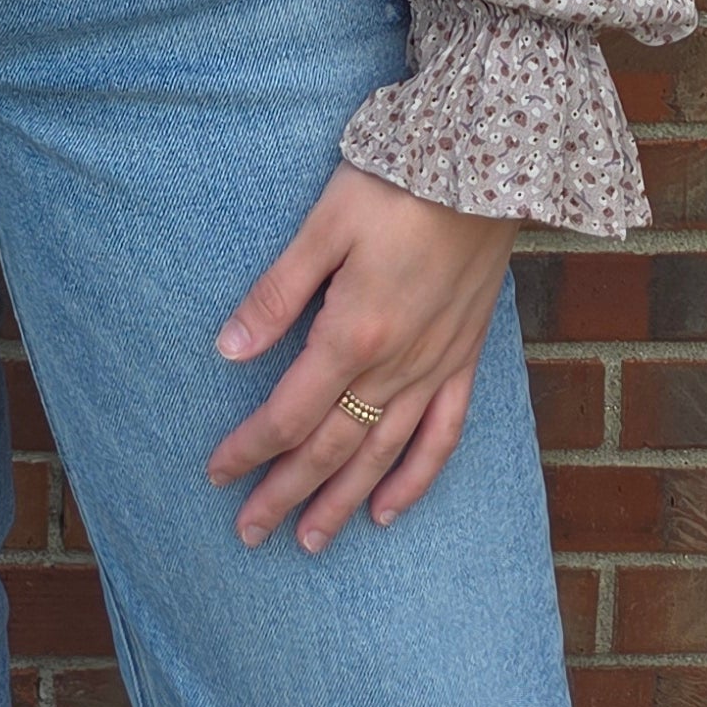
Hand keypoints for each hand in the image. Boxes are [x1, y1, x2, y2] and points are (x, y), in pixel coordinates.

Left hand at [204, 163, 518, 552]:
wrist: (489, 165)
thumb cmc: (396, 183)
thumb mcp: (324, 225)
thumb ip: (278, 292)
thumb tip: (228, 350)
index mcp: (352, 333)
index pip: (288, 412)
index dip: (249, 448)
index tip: (217, 475)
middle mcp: (395, 365)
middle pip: (330, 447)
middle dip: (285, 493)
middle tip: (249, 532)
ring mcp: (435, 367)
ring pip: (382, 454)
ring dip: (342, 501)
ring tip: (310, 542)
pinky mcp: (465, 359)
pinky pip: (442, 436)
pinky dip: (415, 479)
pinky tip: (390, 510)